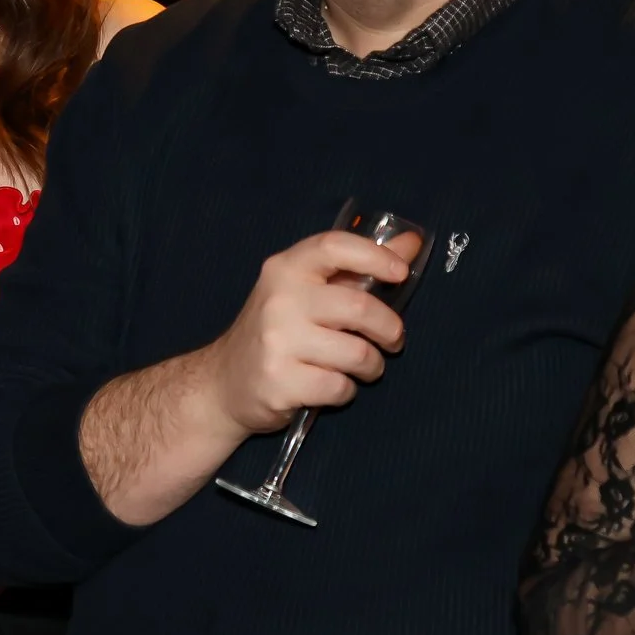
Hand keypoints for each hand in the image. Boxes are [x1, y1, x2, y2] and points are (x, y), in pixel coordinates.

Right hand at [196, 228, 410, 435]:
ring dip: (371, 366)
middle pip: (360, 308)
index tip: (400, 273)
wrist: (223, 383)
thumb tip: (411, 243)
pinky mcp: (279, 382)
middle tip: (392, 340)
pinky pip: (339, 387)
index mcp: (285, 269)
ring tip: (361, 367)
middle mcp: (279, 300)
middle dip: (389, 329)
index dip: (375, 255)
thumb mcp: (307, 292)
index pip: (335, 246)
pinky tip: (330, 386)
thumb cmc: (276, 332)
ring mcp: (277, 342)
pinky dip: (346, 391)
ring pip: (357, 353)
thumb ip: (357, 268)